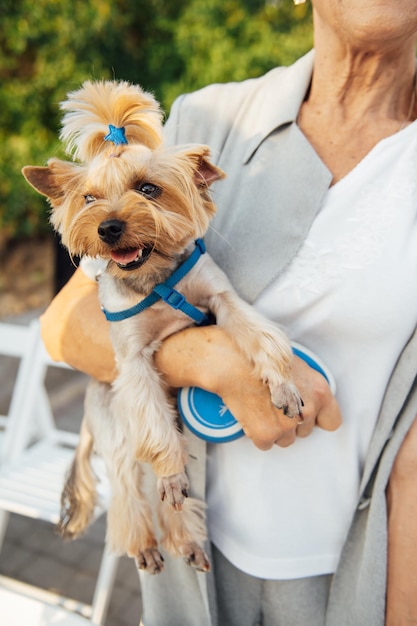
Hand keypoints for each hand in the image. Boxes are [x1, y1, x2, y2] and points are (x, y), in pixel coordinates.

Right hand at [154, 325, 341, 449]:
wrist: (232, 362)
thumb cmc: (260, 358)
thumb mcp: (296, 366)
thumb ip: (308, 388)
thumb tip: (307, 399)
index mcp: (320, 391)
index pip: (332, 421)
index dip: (317, 420)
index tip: (305, 416)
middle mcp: (308, 410)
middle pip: (304, 431)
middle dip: (290, 423)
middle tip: (273, 405)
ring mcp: (288, 425)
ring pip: (285, 440)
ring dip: (274, 430)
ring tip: (260, 408)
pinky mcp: (267, 435)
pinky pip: (266, 444)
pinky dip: (257, 434)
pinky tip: (251, 415)